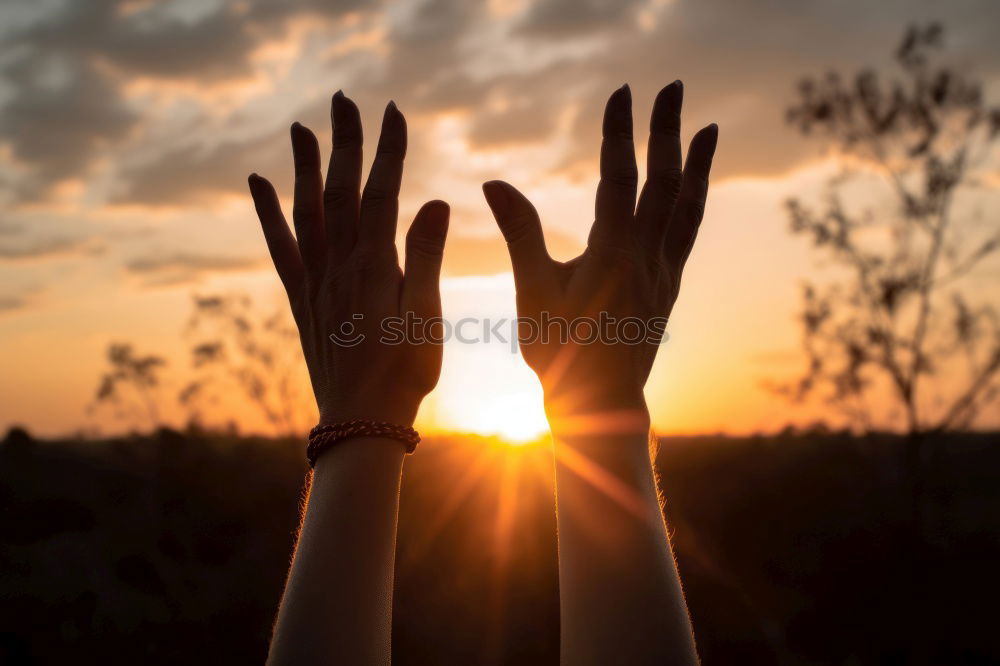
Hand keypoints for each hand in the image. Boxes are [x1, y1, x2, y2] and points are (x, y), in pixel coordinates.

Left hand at [248, 92, 448, 427]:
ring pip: (306, 211)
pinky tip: (259, 183)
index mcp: (375, 269)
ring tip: (301, 127)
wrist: (361, 422)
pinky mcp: (302, 300)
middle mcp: (338, 267)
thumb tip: (433, 203)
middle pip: (338, 190)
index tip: (392, 112)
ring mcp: (315, 282)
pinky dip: (267, 213)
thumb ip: (426, 260)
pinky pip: (279, 247)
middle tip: (344, 100)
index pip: (381, 194)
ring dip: (303, 166)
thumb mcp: (427, 320)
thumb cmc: (404, 375)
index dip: (387, 151)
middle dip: (344, 142)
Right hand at [482, 82, 716, 431]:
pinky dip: (693, 201)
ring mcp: (663, 272)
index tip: (621, 93)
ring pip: (686, 206)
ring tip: (707, 128)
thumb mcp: (532, 293)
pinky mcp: (668, 287)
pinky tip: (692, 188)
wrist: (600, 405)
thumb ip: (519, 233)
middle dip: (666, 130)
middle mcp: (646, 258)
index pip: (619, 178)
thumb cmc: (558, 353)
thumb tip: (493, 184)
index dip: (619, 133)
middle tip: (672, 87)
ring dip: (695, 162)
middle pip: (663, 180)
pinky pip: (688, 232)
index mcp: (611, 256)